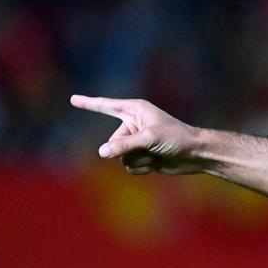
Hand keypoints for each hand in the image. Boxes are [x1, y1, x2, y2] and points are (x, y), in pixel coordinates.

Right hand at [70, 95, 205, 174]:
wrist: (195, 154)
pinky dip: (141, 168)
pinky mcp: (142, 156)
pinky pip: (129, 167)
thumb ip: (124, 145)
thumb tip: (102, 152)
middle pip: (113, 143)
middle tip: (148, 148)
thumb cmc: (176, 138)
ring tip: (155, 155)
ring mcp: (137, 142)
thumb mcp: (149, 138)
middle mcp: (133, 124)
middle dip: (128, 149)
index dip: (89, 104)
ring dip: (137, 160)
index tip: (73, 99)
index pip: (106, 106)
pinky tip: (156, 164)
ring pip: (120, 157)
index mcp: (135, 110)